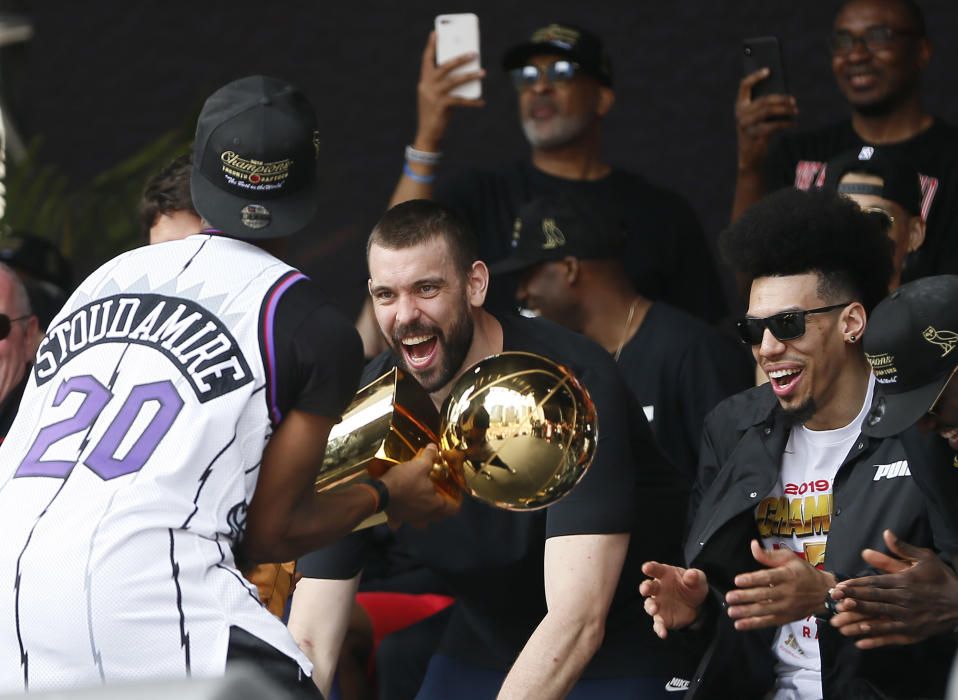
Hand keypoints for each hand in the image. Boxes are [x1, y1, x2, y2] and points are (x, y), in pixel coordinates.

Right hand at [380, 444, 458, 527]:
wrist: (381, 492)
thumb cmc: (404, 480)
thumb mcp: (420, 465)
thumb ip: (429, 456)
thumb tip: (434, 447)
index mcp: (435, 505)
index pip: (453, 509)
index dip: (456, 502)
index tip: (455, 495)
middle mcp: (425, 516)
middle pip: (438, 516)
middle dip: (440, 508)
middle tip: (439, 496)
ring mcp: (411, 519)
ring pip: (421, 521)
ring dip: (423, 514)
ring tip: (420, 504)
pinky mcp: (397, 518)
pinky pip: (401, 521)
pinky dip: (401, 518)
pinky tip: (399, 511)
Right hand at [414, 31, 485, 149]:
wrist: (428, 134)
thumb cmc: (435, 114)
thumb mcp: (435, 96)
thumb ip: (443, 85)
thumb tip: (464, 75)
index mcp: (424, 81)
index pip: (426, 60)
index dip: (431, 46)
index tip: (435, 33)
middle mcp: (427, 86)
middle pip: (444, 66)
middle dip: (460, 58)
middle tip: (474, 53)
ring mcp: (433, 95)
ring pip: (454, 81)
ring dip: (470, 76)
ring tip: (483, 72)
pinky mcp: (441, 106)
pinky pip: (460, 101)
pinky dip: (472, 102)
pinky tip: (481, 102)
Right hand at [639, 561, 708, 638]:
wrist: (697, 605)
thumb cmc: (693, 586)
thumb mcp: (698, 579)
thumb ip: (694, 576)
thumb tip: (690, 575)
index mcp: (665, 574)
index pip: (656, 569)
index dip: (650, 568)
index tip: (646, 567)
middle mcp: (658, 588)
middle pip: (648, 586)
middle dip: (645, 587)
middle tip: (645, 589)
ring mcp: (658, 604)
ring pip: (650, 605)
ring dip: (650, 607)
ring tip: (653, 610)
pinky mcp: (662, 618)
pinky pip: (658, 624)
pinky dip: (659, 628)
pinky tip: (663, 633)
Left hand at [725, 540, 834, 630]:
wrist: (824, 593)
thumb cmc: (803, 572)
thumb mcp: (789, 558)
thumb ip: (769, 555)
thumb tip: (753, 545)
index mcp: (787, 575)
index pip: (768, 578)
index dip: (752, 579)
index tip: (737, 580)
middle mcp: (787, 592)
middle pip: (764, 595)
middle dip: (745, 597)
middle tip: (730, 597)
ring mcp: (787, 607)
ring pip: (765, 610)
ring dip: (747, 612)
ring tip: (732, 611)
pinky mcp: (786, 617)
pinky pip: (769, 622)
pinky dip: (754, 624)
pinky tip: (740, 624)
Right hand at [735, 68, 797, 170]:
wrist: (750, 157)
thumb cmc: (756, 133)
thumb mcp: (756, 117)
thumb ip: (763, 105)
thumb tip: (782, 93)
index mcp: (740, 105)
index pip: (744, 85)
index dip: (755, 76)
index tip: (769, 70)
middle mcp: (740, 114)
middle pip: (763, 100)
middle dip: (781, 99)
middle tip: (793, 100)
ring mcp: (746, 125)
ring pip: (769, 111)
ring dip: (785, 110)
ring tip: (795, 111)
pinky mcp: (754, 135)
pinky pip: (773, 125)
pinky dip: (786, 123)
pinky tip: (793, 123)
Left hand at [830, 529, 957, 648]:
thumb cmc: (941, 578)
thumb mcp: (925, 558)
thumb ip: (902, 548)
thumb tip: (886, 533)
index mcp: (904, 582)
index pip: (875, 583)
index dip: (855, 586)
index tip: (839, 587)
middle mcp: (904, 600)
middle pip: (874, 600)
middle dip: (852, 601)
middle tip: (833, 602)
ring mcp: (908, 619)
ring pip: (879, 619)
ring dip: (858, 621)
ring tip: (839, 623)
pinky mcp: (914, 633)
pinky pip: (891, 637)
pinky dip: (875, 640)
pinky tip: (859, 642)